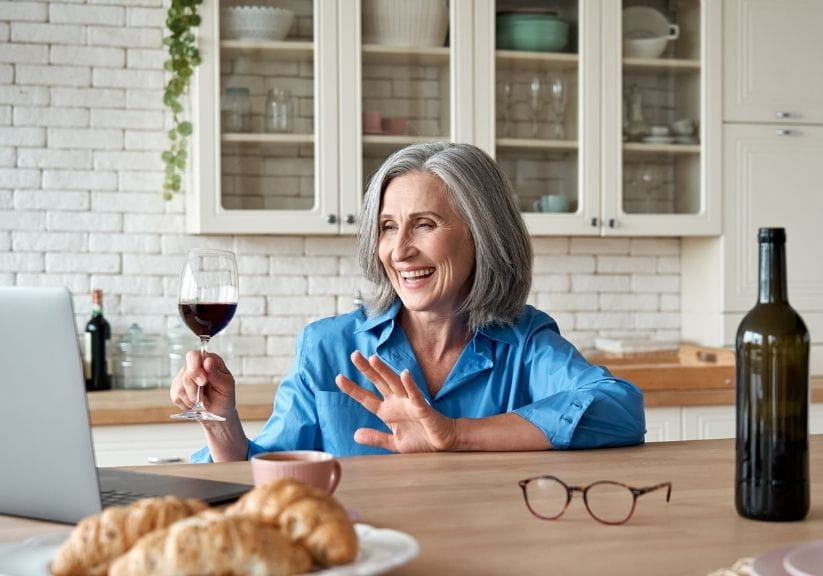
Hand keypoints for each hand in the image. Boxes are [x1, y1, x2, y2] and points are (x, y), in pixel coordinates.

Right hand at [170, 350, 235, 417]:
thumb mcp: (227, 385)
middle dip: (195, 389)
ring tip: (204, 401)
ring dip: (193, 399)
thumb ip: (217, 374)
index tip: (204, 382)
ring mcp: (183, 377)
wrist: (218, 411)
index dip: (195, 369)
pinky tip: (195, 404)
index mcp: (208, 360)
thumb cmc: (224, 395)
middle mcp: (194, 366)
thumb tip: (207, 361)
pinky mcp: (176, 389)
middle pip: (186, 374)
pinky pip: (176, 397)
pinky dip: (187, 404)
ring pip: (180, 387)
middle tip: (204, 398)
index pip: (194, 356)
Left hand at [335, 351, 457, 452]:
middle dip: (367, 369)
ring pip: (395, 383)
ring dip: (385, 371)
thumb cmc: (420, 440)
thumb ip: (376, 438)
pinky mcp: (422, 408)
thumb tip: (355, 435)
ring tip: (373, 359)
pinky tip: (404, 374)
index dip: (353, 389)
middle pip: (379, 383)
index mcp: (388, 411)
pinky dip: (410, 384)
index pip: (367, 398)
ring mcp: (409, 403)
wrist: (442, 443)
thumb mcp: (394, 443)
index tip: (339, 377)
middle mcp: (396, 402)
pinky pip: (415, 395)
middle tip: (354, 355)